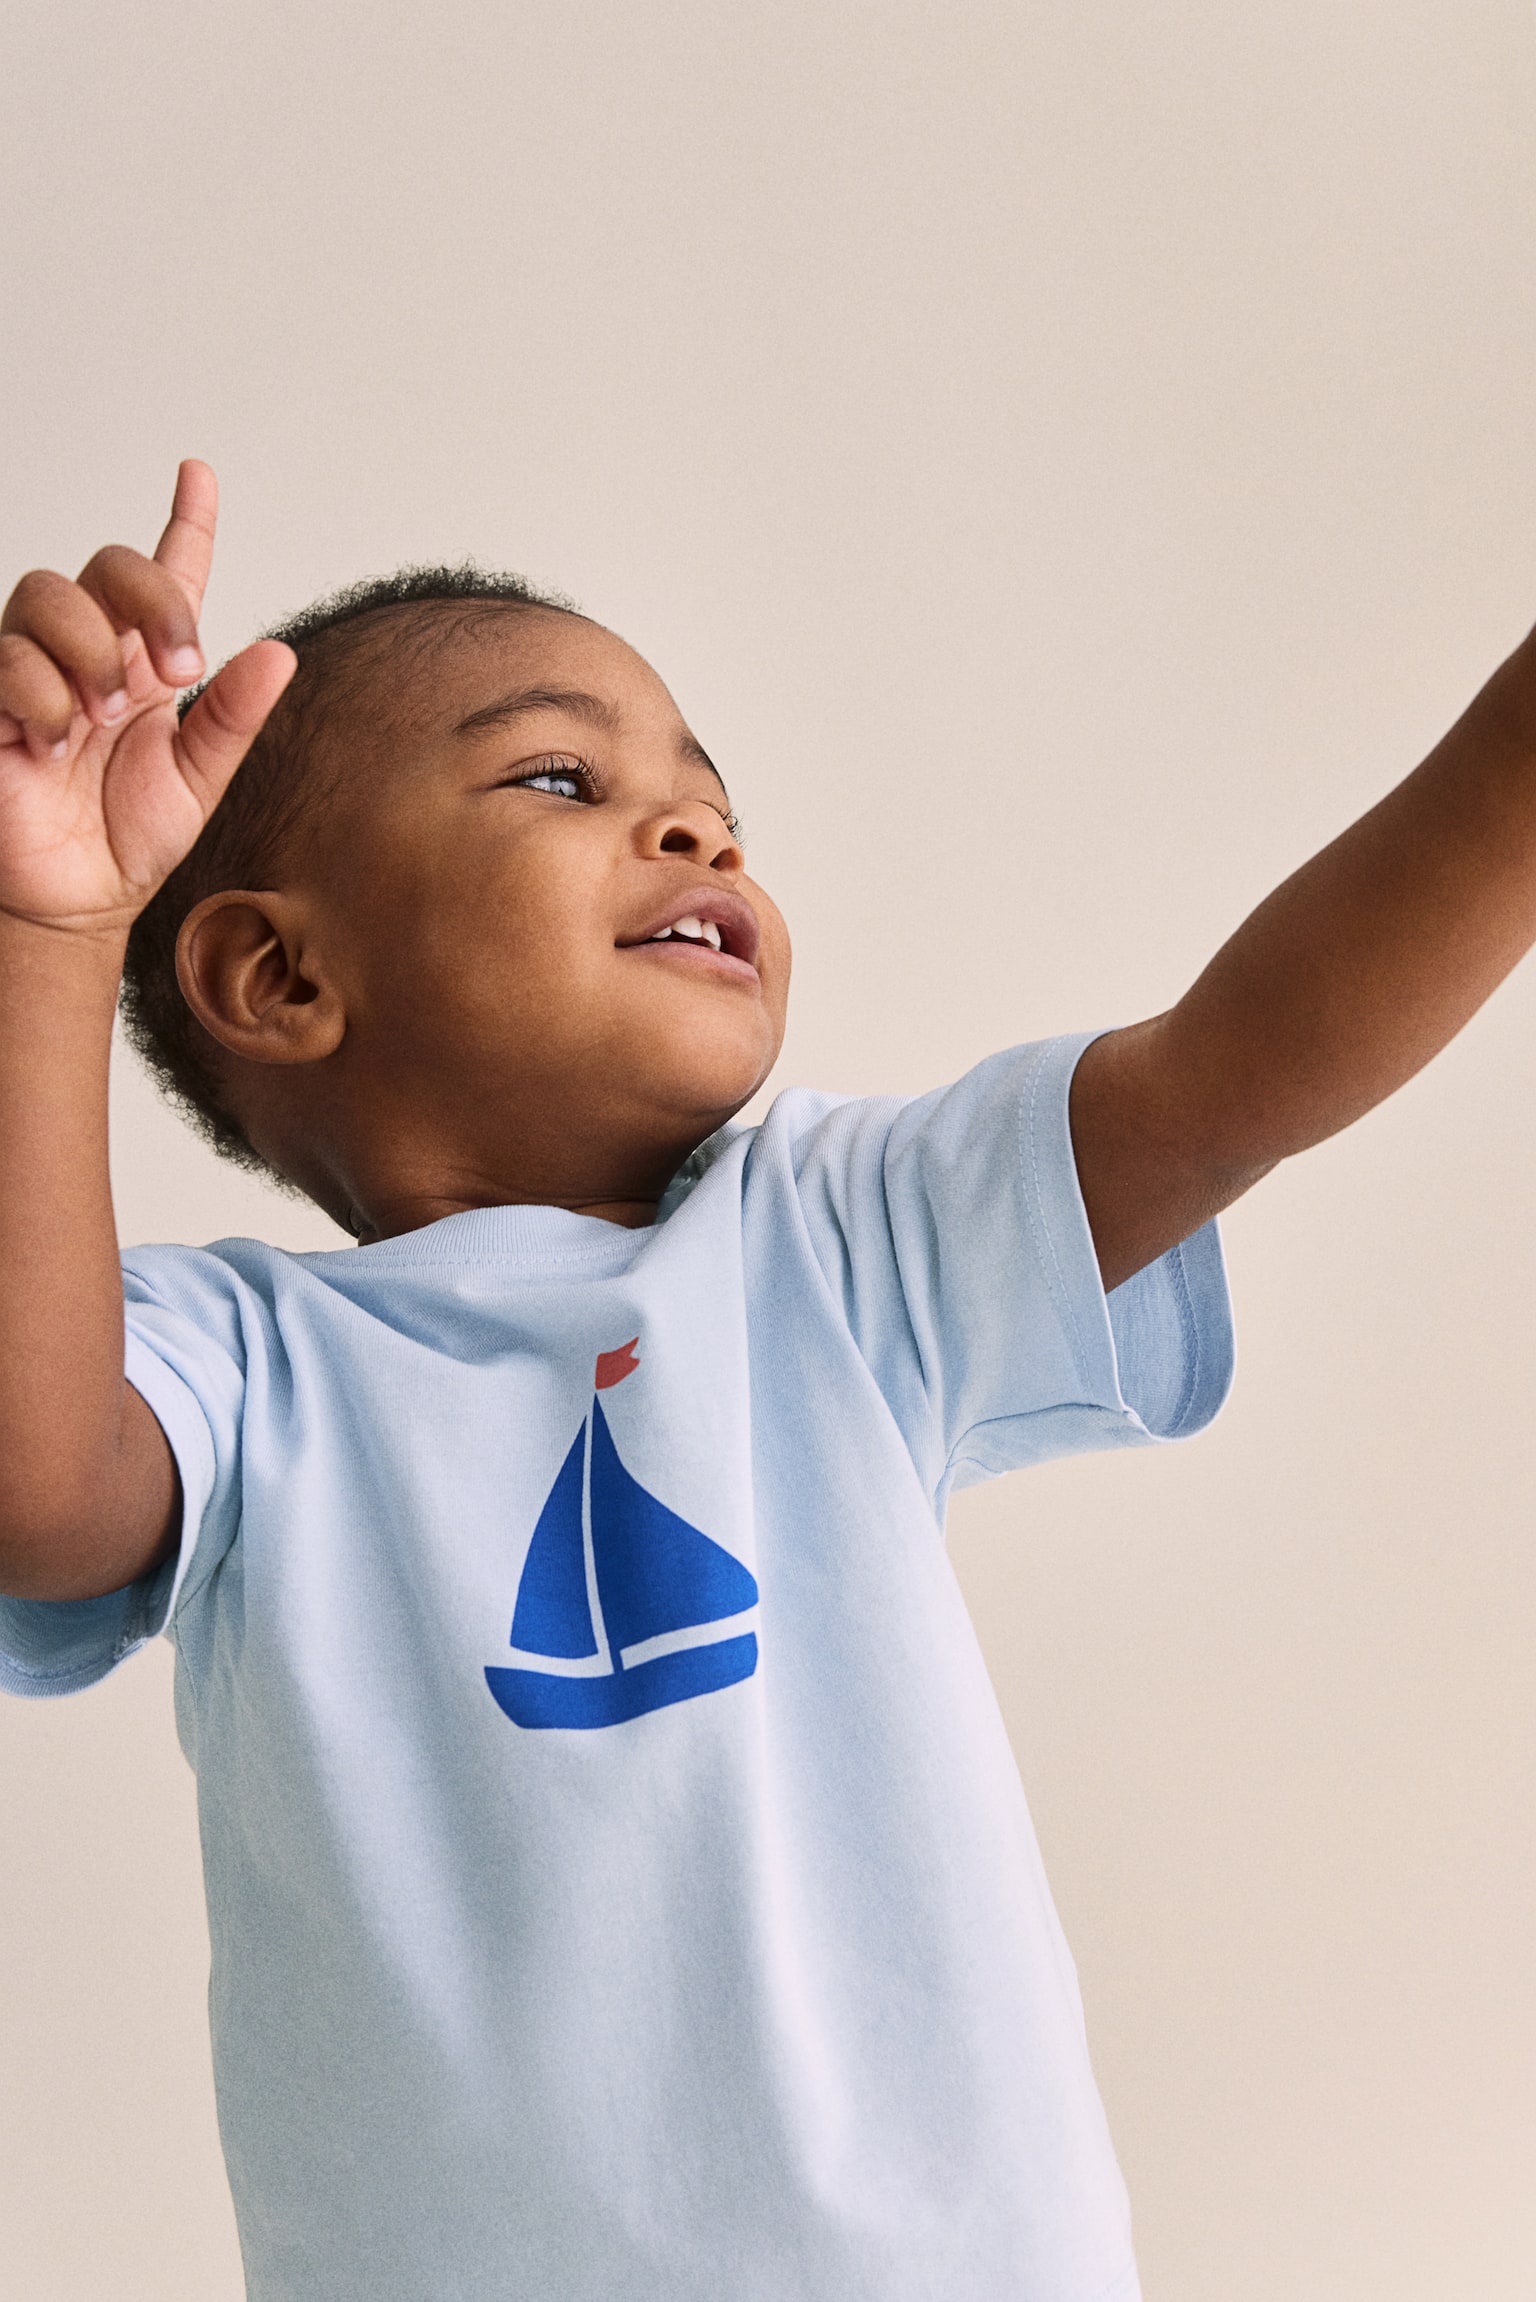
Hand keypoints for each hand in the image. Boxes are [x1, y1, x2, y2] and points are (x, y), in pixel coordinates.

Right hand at [0, 462, 294, 936]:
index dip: (185, 520)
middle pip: (107, 567)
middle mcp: (91, 653)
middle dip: (149, 601)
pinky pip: (6, 660)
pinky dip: (40, 698)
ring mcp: (35, 671)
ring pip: (46, 596)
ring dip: (88, 653)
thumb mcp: (199, 778)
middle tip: (178, 667)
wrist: (78, 899)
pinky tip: (52, 745)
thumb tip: (280, 654)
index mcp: (147, 664)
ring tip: (102, 718)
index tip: (198, 474)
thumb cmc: (131, 835)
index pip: (166, 573)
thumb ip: (232, 715)